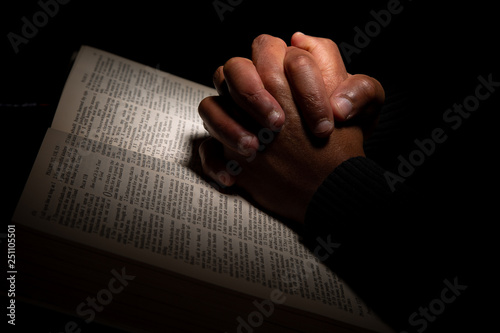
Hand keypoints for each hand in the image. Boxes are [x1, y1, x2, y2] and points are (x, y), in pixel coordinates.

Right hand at [198, 33, 383, 222]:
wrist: (328, 178)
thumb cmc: (343, 139)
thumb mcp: (364, 115)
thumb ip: (361, 93)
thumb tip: (337, 101)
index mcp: (286, 71)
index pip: (284, 56)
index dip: (305, 88)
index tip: (324, 124)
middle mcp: (256, 89)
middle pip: (234, 69)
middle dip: (253, 93)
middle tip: (277, 124)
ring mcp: (237, 118)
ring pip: (210, 106)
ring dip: (227, 125)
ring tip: (252, 149)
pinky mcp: (227, 148)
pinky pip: (205, 148)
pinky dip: (213, 161)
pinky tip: (232, 178)